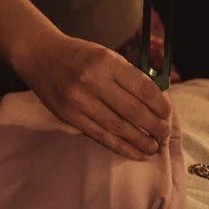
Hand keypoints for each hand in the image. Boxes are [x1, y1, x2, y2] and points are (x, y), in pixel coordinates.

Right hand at [17, 30, 171, 159]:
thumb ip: (128, 76)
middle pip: (133, 110)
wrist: (40, 56)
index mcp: (107, 62)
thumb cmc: (80, 55)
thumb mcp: (106, 56)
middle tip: (165, 134)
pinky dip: (120, 146)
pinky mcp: (69, 116)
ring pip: (118, 127)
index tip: (168, 114)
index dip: (160, 105)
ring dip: (140, 140)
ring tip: (153, 148)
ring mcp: (79, 101)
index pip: (142, 88)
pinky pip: (100, 135)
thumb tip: (156, 101)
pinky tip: (134, 152)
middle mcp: (93, 81)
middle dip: (154, 126)